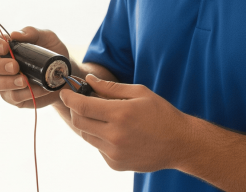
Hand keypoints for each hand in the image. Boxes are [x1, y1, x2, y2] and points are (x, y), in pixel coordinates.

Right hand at [0, 26, 68, 108]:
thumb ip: (32, 32)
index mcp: (5, 47)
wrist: (65, 73)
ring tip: (25, 81)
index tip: (5, 47)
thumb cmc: (52, 52)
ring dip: (7, 82)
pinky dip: (26, 93)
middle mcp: (0, 65)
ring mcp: (5, 82)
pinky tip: (39, 88)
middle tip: (15, 66)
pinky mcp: (14, 97)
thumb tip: (15, 35)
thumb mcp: (47, 37)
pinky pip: (12, 97)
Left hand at [59, 74, 193, 172]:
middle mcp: (114, 135)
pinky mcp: (115, 164)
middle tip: (81, 101)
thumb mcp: (140, 92)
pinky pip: (98, 148)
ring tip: (103, 116)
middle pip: (79, 122)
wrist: (179, 143)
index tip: (65, 91)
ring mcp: (114, 153)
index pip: (83, 106)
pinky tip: (117, 132)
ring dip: (88, 124)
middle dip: (76, 109)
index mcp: (120, 114)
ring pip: (87, 136)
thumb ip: (110, 87)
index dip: (70, 97)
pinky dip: (100, 137)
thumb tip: (89, 80)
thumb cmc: (161, 114)